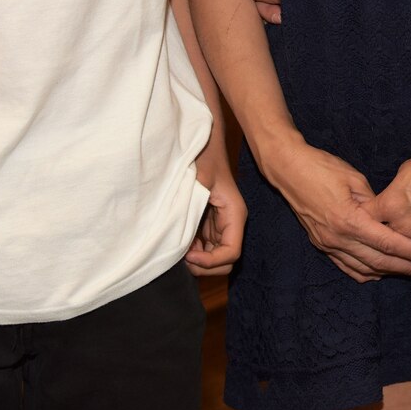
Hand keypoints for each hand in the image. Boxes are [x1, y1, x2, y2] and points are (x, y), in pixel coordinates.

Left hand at [185, 154, 247, 275]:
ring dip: (197, 261)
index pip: (231, 253)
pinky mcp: (210, 225)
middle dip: (204, 266)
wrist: (204, 143)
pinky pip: (205, 248)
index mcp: (234, 214)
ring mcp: (221, 225)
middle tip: (182, 257)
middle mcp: (231, 223)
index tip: (188, 255)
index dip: (210, 262)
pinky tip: (179, 241)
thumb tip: (176, 232)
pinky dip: (192, 252)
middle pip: (225, 262)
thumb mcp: (199, 178)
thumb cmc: (204, 157)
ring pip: (215, 258)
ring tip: (178, 248)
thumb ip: (191, 204)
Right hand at [262, 138, 410, 282]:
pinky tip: (380, 273)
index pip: (388, 242)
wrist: (288, 170)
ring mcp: (328, 244)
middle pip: (379, 261)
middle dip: (407, 267)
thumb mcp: (354, 179)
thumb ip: (374, 204)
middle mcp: (338, 238)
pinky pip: (346, 266)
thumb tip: (389, 218)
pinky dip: (365, 272)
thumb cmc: (323, 167)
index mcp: (349, 221)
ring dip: (389, 272)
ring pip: (363, 268)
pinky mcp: (322, 244)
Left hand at [365, 143, 410, 261]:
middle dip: (382, 243)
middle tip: (384, 244)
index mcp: (388, 206)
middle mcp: (401, 226)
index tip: (367, 225)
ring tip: (406, 256)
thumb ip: (394, 192)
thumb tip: (393, 198)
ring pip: (406, 256)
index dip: (365, 223)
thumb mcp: (404, 172)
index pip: (365, 221)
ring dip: (405, 255)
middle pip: (383, 244)